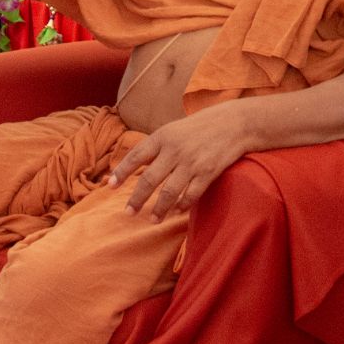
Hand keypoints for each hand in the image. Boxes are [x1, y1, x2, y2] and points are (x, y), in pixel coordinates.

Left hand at [109, 104, 252, 220]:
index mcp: (163, 136)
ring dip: (159, 209)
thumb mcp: (173, 130)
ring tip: (152, 220)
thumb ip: (156, 147)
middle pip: (149, 179)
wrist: (233, 123)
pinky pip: (191, 194)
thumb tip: (135, 166)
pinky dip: (182, 205)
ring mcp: (192, 162)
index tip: (110, 186)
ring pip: (169, 192)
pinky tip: (176, 211)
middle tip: (128, 212)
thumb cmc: (199, 128)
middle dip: (137, 198)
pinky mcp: (208, 172)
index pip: (136, 156)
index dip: (122, 171)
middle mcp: (174, 149)